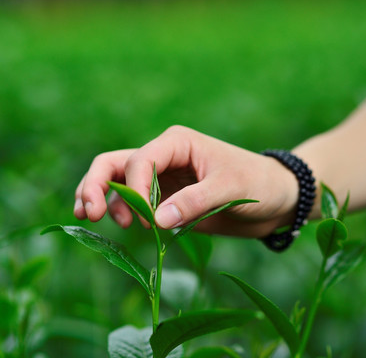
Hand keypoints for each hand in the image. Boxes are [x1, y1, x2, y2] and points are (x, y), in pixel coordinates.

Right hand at [74, 126, 298, 237]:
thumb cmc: (258, 184)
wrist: (274, 199)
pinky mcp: (164, 198)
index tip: (145, 219)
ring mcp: (161, 177)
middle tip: (90, 214)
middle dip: (97, 185)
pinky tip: (115, 223)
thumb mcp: (231, 189)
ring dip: (103, 197)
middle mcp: (164, 155)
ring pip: (117, 180)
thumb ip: (195, 202)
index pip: (141, 159)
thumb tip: (155, 220)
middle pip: (114, 163)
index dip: (134, 188)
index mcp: (178, 142)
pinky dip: (118, 209)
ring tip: (104, 221)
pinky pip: (132, 201)